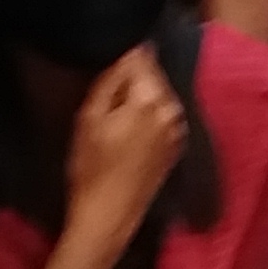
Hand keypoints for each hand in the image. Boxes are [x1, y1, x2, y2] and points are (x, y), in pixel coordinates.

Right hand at [63, 47, 186, 231]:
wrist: (110, 215)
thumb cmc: (92, 167)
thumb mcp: (89, 117)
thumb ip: (110, 79)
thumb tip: (125, 52)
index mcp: (151, 98)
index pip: (141, 55)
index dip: (121, 54)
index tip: (105, 61)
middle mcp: (172, 108)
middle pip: (153, 74)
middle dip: (132, 74)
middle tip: (104, 88)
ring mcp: (178, 128)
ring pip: (158, 93)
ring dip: (139, 94)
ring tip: (114, 109)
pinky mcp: (176, 144)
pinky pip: (162, 113)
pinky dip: (148, 112)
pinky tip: (128, 128)